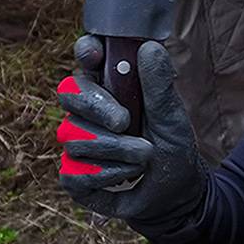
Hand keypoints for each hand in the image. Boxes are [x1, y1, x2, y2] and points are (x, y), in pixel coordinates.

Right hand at [55, 35, 206, 224]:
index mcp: (110, 87)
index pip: (86, 59)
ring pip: (72, 136)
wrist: (176, 196)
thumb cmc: (173, 149)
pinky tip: (127, 177)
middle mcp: (88, 112)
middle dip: (97, 107)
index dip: (86, 52)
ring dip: (116, 150)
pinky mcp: (73, 175)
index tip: (94, 54)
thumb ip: (158, 86)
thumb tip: (149, 47)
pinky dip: (107, 176)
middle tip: (125, 122)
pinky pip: (73, 171)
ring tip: (144, 157)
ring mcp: (77, 143)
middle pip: (68, 93)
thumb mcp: (172, 118)